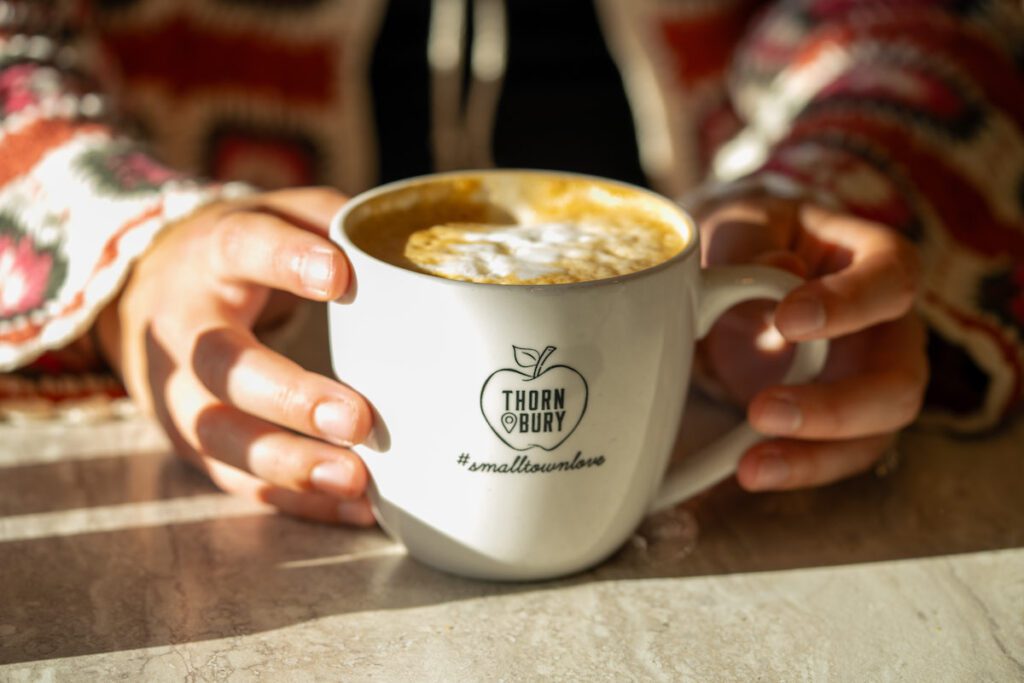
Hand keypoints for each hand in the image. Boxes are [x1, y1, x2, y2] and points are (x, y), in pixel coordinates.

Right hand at [96, 187, 375, 524]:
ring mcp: (180, 395)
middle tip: (357, 417)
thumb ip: (331, 221)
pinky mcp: (193, 445)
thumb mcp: (273, 216)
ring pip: (221, 438)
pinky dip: (298, 502)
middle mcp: (183, 329)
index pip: (242, 248)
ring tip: (357, 479)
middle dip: (288, 397)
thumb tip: (413, 246)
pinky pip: (240, 482)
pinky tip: (356, 507)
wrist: (147, 297)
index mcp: (210, 256)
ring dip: (290, 465)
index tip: (339, 276)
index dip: (285, 261)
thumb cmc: (236, 256)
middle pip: (222, 366)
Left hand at [696, 194, 927, 490]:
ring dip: (815, 455)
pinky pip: (834, 457)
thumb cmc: (749, 243)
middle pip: (899, 381)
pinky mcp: (840, 423)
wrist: (729, 279)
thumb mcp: (741, 227)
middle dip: (835, 406)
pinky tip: (750, 470)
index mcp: (876, 261)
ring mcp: (870, 381)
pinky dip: (794, 468)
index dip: (850, 303)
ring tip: (752, 465)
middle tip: (764, 410)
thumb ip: (752, 247)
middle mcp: (889, 329)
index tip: (788, 320)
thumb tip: (781, 271)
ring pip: (874, 435)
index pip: (893, 280)